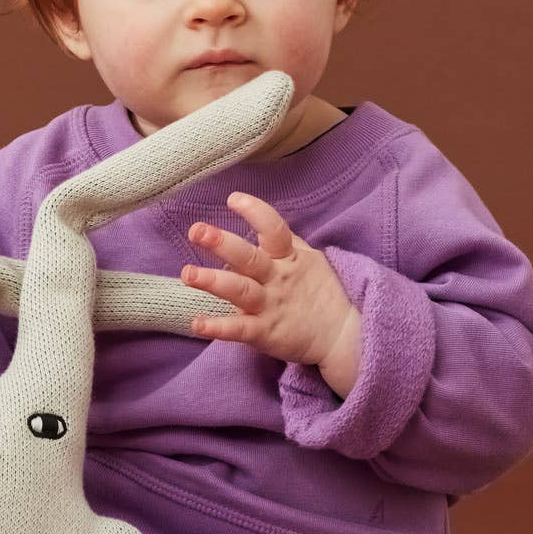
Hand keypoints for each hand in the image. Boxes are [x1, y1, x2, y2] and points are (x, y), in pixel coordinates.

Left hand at [180, 190, 362, 394]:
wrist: (344, 335)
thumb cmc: (321, 293)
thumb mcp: (309, 260)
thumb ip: (284, 243)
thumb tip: (260, 217)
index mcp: (289, 258)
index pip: (273, 229)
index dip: (255, 211)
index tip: (233, 198)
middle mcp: (277, 279)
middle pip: (249, 257)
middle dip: (222, 243)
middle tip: (197, 230)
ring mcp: (271, 306)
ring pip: (240, 291)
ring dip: (212, 281)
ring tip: (187, 273)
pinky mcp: (266, 333)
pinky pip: (240, 329)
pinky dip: (218, 327)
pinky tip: (197, 323)